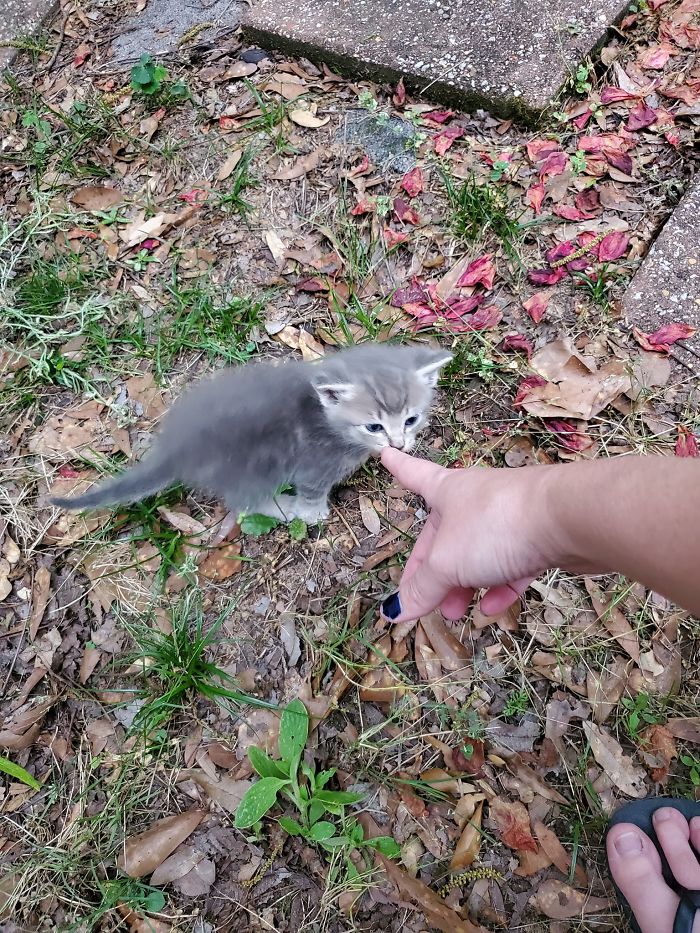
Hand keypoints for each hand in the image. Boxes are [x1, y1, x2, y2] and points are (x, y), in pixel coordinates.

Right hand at [379, 448, 552, 622]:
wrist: (569, 519)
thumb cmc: (495, 527)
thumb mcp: (446, 563)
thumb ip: (421, 588)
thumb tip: (394, 610)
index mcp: (447, 493)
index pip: (415, 476)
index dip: (399, 468)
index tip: (387, 454)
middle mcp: (476, 500)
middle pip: (445, 535)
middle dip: (434, 571)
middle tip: (425, 602)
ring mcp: (509, 517)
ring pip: (478, 554)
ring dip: (464, 586)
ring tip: (457, 613)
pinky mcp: (539, 537)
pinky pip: (511, 564)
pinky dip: (500, 586)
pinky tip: (494, 608)